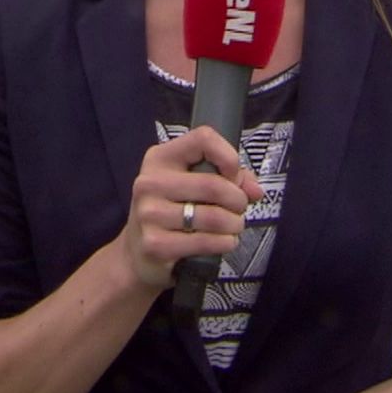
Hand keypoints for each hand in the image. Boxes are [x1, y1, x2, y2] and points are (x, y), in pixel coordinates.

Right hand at [116, 125, 262, 290]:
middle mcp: (150, 183)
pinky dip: (225, 243)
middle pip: (213, 184)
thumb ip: (229, 179)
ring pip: (214, 217)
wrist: (136, 254)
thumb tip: (256, 190)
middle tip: (239, 209)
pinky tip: (223, 242)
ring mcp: (150, 214)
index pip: (203, 139)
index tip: (233, 175)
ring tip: (232, 226)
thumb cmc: (171, 212)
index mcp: (159, 158)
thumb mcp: (192, 185)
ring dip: (234, 224)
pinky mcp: (156, 244)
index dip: (228, 156)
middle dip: (238, 200)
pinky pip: (207, 242)